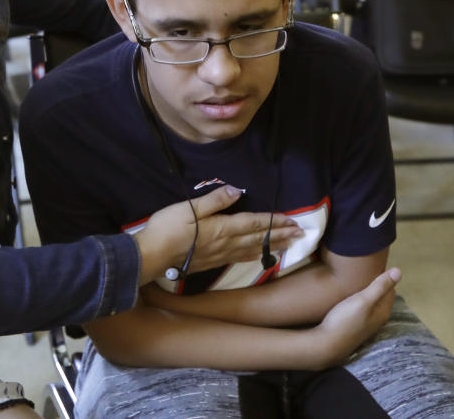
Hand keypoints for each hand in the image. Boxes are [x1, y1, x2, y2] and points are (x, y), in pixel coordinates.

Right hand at [134, 185, 302, 283]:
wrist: (152, 256)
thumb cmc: (167, 228)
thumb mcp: (188, 207)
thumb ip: (214, 200)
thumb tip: (237, 191)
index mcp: (223, 228)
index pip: (255, 223)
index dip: (275, 221)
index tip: (293, 220)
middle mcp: (226, 243)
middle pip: (259, 238)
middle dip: (282, 235)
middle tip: (301, 234)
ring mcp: (220, 255)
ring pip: (253, 250)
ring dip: (274, 247)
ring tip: (290, 245)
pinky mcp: (213, 263)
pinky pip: (241, 258)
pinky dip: (256, 256)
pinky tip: (260, 256)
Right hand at [311, 267, 400, 368]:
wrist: (327, 343)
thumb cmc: (346, 320)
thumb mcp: (363, 300)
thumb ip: (380, 286)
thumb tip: (399, 271)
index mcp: (383, 311)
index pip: (390, 289)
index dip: (383, 276)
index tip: (372, 264)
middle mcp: (377, 318)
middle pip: (380, 296)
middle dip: (375, 283)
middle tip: (361, 269)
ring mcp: (365, 323)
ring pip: (370, 302)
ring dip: (365, 291)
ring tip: (353, 279)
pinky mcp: (354, 325)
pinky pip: (360, 308)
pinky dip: (357, 299)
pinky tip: (347, 295)